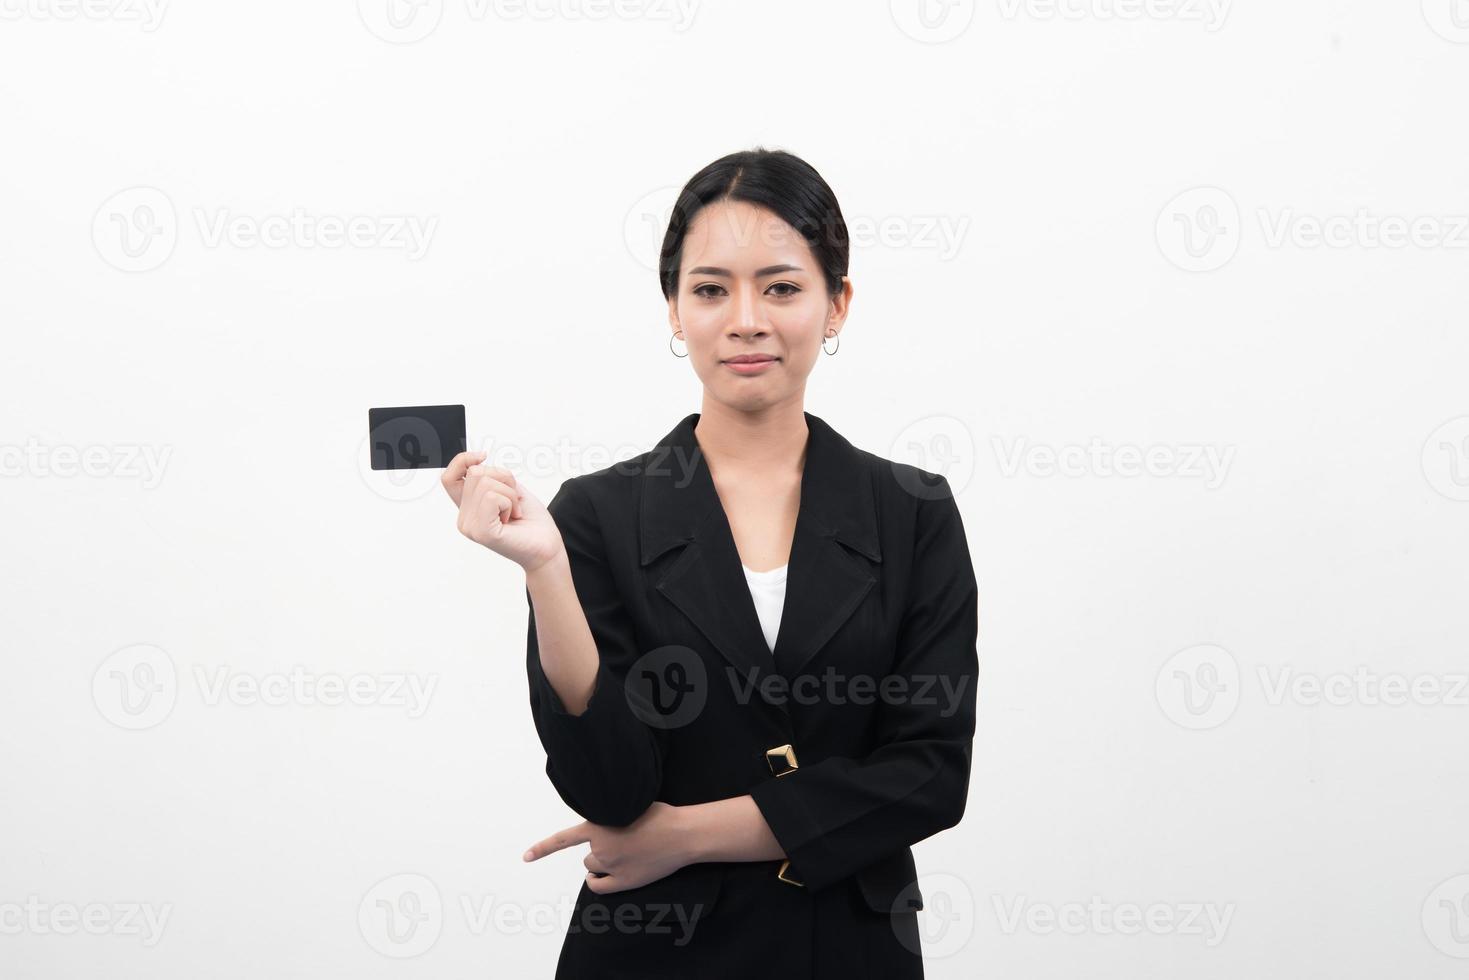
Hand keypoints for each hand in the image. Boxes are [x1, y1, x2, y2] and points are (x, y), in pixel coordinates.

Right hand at [441, 451, 564, 571]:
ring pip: (485, 483)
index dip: (462, 460)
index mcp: (468, 507)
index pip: (448, 477)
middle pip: (475, 473)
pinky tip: (512, 518)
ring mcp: (470, 526)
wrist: (546, 547)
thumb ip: (489, 477)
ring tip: (514, 511)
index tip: (483, 456)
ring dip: (509, 493)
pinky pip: (492, 498)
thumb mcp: (509, 489)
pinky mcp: (481, 532)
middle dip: (503, 479)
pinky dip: (509, 503)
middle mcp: (464, 517)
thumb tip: (476, 462)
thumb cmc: (531, 520)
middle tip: (514, 501)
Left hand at [521, 803, 694, 893]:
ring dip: (604, 863)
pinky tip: (603, 877)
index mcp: (599, 825)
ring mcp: (612, 865)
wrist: (681, 834)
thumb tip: (600, 825)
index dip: (543, 849)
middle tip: (622, 843)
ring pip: (595, 867)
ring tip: (627, 854)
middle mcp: (601, 847)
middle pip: (589, 855)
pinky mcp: (624, 881)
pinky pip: (599, 886)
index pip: (564, 839)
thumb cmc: (659, 816)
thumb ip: (609, 816)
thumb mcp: (628, 806)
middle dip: (600, 850)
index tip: (525, 857)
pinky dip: (598, 882)